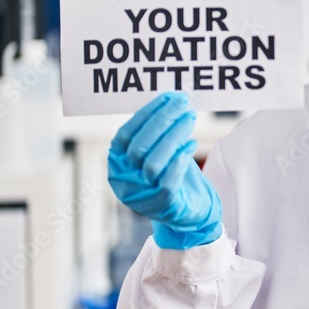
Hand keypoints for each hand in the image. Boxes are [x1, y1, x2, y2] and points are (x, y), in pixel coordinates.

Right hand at [108, 92, 222, 249]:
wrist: (188, 212)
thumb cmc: (173, 175)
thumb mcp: (159, 152)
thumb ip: (158, 132)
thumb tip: (172, 100)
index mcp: (118, 164)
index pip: (125, 135)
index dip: (145, 114)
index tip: (167, 97)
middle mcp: (124, 181)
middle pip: (139, 147)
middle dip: (163, 120)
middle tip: (183, 103)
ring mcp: (141, 196)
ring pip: (153, 163)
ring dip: (174, 136)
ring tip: (190, 119)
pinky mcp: (161, 206)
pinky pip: (167, 182)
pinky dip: (179, 161)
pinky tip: (191, 145)